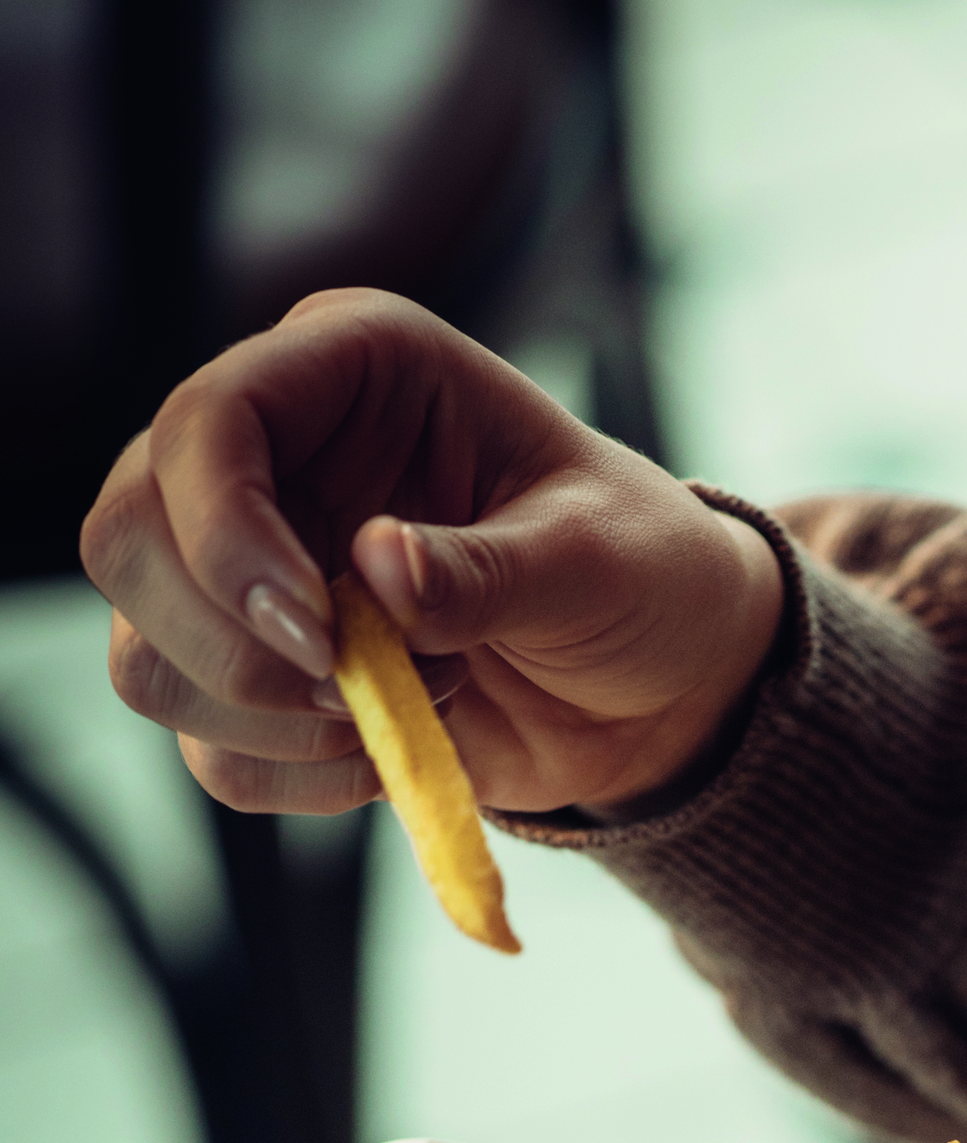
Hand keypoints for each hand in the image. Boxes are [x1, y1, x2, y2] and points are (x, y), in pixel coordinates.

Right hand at [81, 288, 783, 820]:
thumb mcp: (598, 561)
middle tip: (359, 687)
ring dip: (265, 718)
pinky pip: (207, 746)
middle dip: (228, 640)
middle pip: (124, 537)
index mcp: (349, 365)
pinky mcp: (264, 672)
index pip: (207, 425)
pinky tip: (387, 758)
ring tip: (405, 711)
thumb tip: (378, 569)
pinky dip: (290, 777)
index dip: (229, 536)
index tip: (322, 632)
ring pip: (144, 653)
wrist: (666, 682)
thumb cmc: (645, 576)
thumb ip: (492, 570)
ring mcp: (251, 566)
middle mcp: (273, 454)